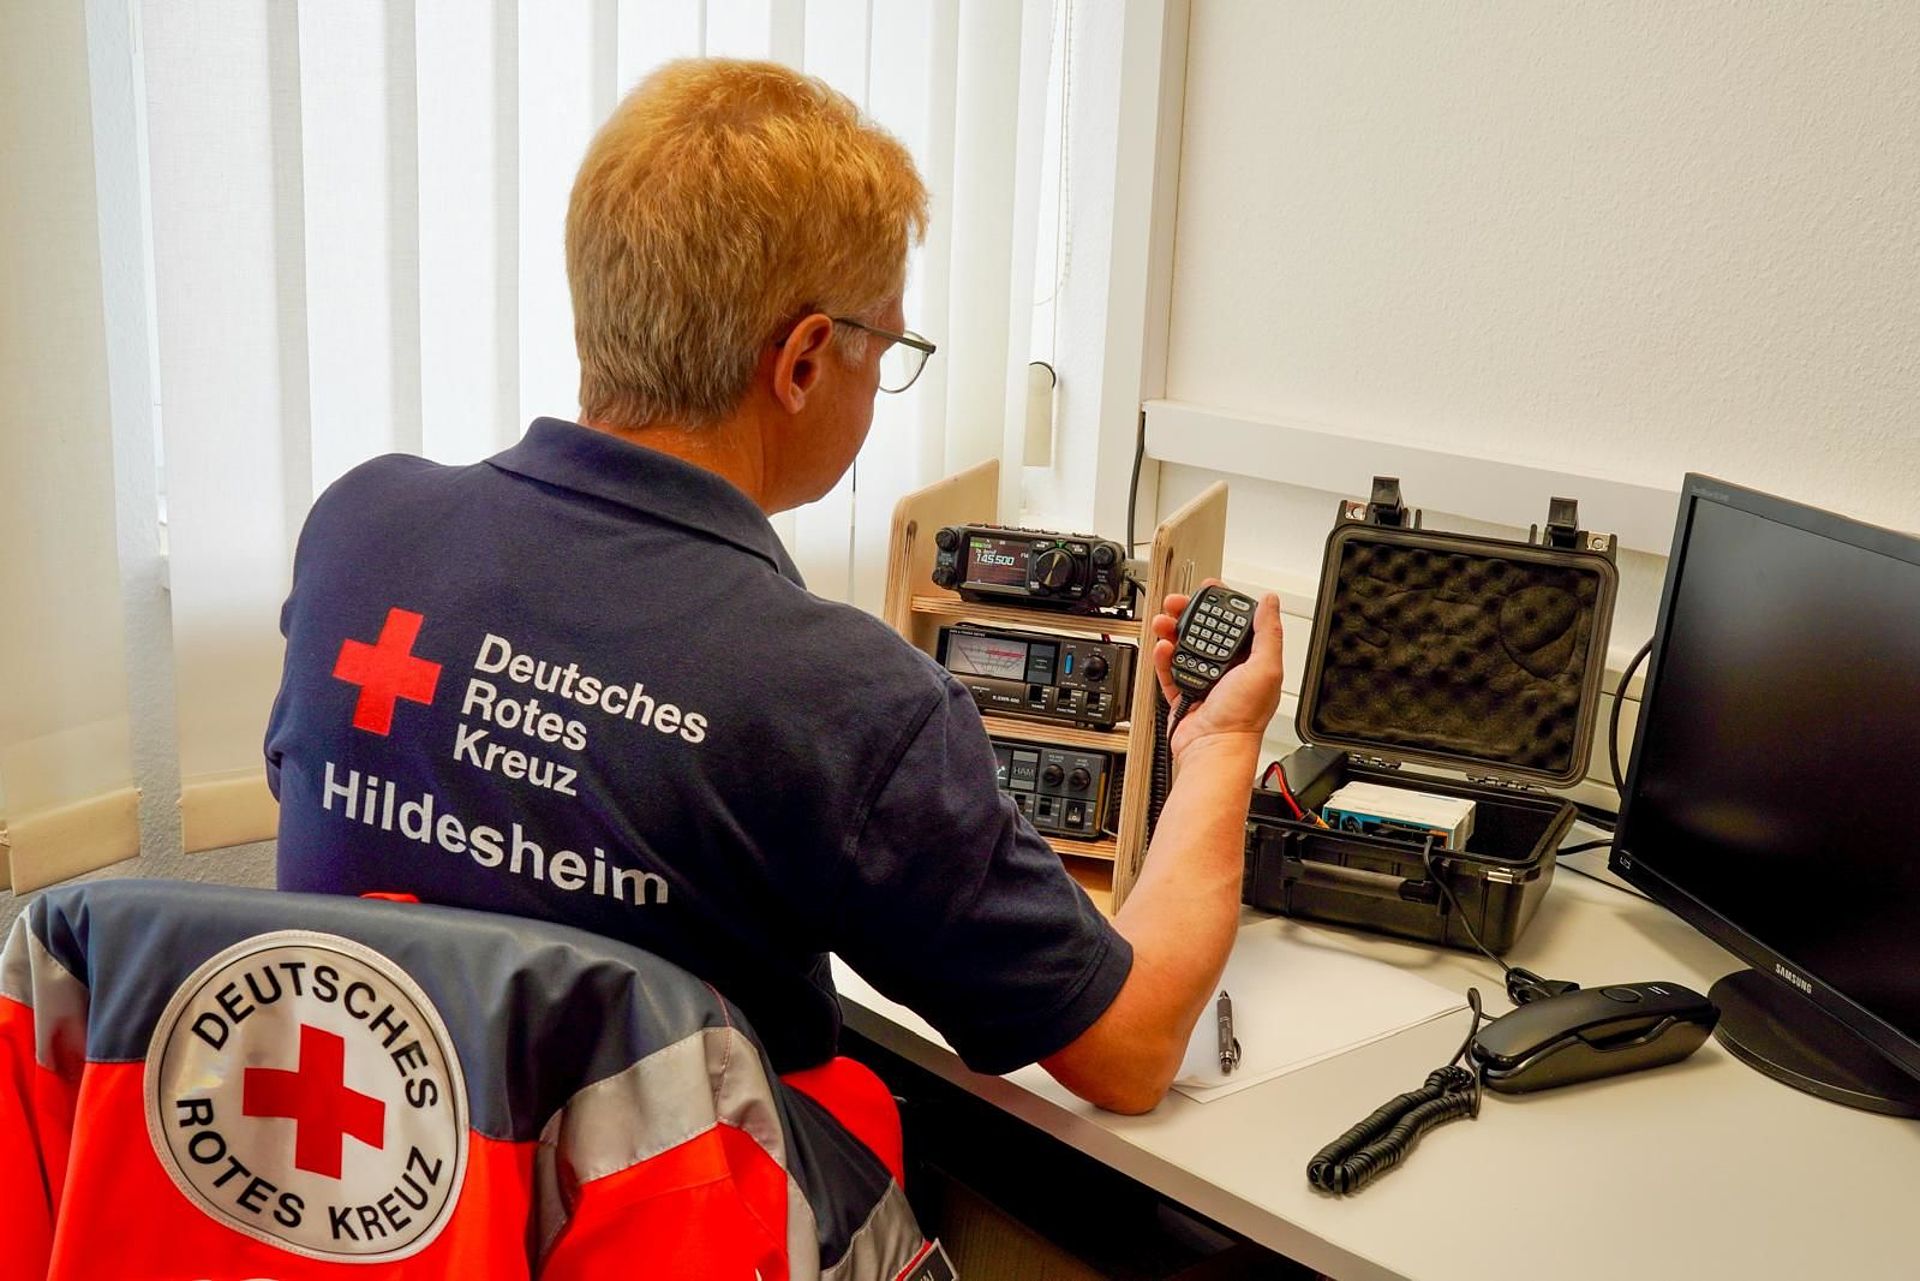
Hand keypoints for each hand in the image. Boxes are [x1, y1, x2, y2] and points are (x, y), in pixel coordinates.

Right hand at [1149, 582, 1284, 759]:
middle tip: (1176, 603)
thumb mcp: (1265, 668)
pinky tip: (1162, 649)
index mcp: (1250, 661)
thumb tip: (1270, 601)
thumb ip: (1268, 633)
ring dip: (1172, 631)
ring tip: (1163, 623)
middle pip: (1204, 631)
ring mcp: (1205, 681)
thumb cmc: (1243, 717)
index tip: (1208, 590)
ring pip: (1184, 647)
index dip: (1220, 604)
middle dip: (1188, 614)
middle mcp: (1228, 670)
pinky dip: (1163, 658)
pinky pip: (1169, 671)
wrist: (1214, 748)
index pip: (1234, 622)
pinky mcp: (1184, 694)